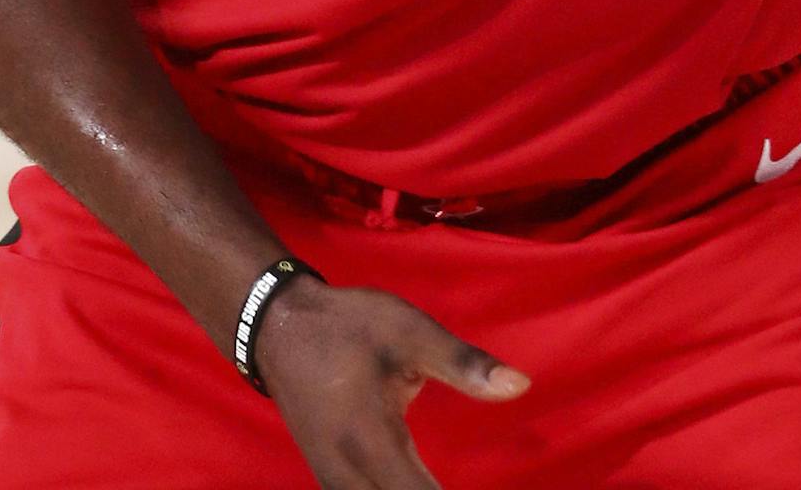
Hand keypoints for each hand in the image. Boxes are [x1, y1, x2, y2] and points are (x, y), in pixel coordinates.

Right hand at [251, 276, 530, 489]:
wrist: (278, 327)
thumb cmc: (350, 326)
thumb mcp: (410, 332)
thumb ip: (463, 363)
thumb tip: (521, 386)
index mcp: (372, 443)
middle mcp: (348, 476)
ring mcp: (333, 481)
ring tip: (443, 483)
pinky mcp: (330, 477)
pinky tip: (416, 486)